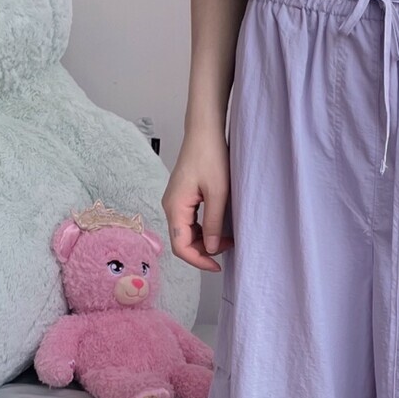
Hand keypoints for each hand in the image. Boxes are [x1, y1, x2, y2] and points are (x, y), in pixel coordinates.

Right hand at [161, 124, 232, 272]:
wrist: (205, 131)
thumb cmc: (211, 156)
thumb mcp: (218, 193)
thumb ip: (213, 223)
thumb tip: (209, 248)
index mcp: (175, 207)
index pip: (180, 246)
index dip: (198, 260)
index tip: (217, 266)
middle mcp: (170, 206)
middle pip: (182, 242)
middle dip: (203, 251)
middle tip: (228, 248)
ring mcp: (175, 202)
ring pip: (186, 233)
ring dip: (204, 241)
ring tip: (227, 239)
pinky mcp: (182, 197)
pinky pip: (189, 222)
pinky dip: (203, 230)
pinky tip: (219, 229)